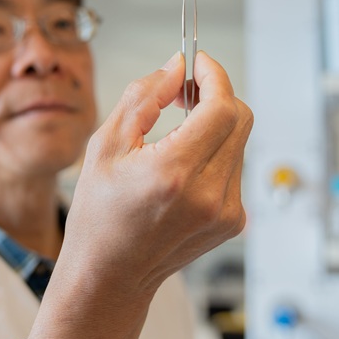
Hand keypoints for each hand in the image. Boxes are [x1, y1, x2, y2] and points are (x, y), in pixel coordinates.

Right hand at [68, 50, 251, 293]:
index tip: (197, 62)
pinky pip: (235, 167)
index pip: (221, 107)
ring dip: (214, 124)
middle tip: (183, 92)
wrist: (110, 276)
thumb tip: (175, 66)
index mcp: (174, 173)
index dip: (213, 76)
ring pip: (239, 141)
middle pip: (240, 118)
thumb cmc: (98, 216)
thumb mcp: (105, 145)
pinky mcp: (233, 222)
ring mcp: (226, 212)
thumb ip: (143, 96)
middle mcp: (208, 195)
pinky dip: (215, 153)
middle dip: (215, 94)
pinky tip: (184, 165)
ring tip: (177, 133)